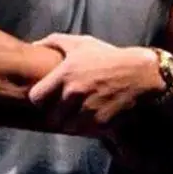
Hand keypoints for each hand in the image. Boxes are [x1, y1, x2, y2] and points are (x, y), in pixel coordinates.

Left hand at [28, 34, 163, 135]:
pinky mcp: (101, 122)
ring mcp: (87, 110)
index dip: (40, 98)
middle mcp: (74, 94)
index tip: (48, 95)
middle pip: (50, 116)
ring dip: (70, 121)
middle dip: (55, 112)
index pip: (36, 98)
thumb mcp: (81, 43)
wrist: (139, 72)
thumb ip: (54, 41)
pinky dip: (86, 126)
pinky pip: (84, 131)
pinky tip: (92, 115)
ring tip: (78, 112)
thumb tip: (32, 45)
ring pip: (66, 127)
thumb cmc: (107, 56)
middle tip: (64, 105)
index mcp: (65, 75)